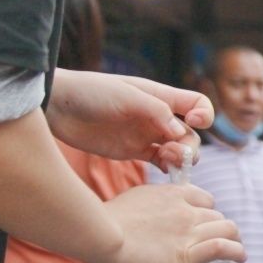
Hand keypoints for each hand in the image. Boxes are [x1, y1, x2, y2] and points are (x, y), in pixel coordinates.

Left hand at [49, 69, 212, 171]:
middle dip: (190, 145)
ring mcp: (146, 135)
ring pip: (178, 150)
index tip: (194, 122)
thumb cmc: (91, 92)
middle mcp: (158, 116)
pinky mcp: (132, 151)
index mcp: (160, 96)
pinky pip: (160, 162)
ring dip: (181, 158)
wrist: (58, 106)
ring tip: (167, 160)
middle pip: (191, 133)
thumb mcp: (127, 96)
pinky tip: (164, 170)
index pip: (197, 104)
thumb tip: (180, 132)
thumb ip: (156, 112)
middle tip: (173, 151)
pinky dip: (168, 168)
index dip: (204, 114)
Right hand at [99, 182, 243, 262]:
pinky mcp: (187, 256)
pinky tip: (240, 258)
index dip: (206, 211)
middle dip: (218, 227)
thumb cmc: (106, 222)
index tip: (204, 223)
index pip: (204, 199)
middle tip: (218, 240)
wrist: (101, 236)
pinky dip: (236, 251)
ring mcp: (188, 232)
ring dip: (232, 238)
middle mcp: (185, 210)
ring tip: (236, 249)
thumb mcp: (134, 200)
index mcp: (172, 194)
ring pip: (226, 228)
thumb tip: (155, 214)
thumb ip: (153, 204)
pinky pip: (222, 248)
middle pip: (216, 215)